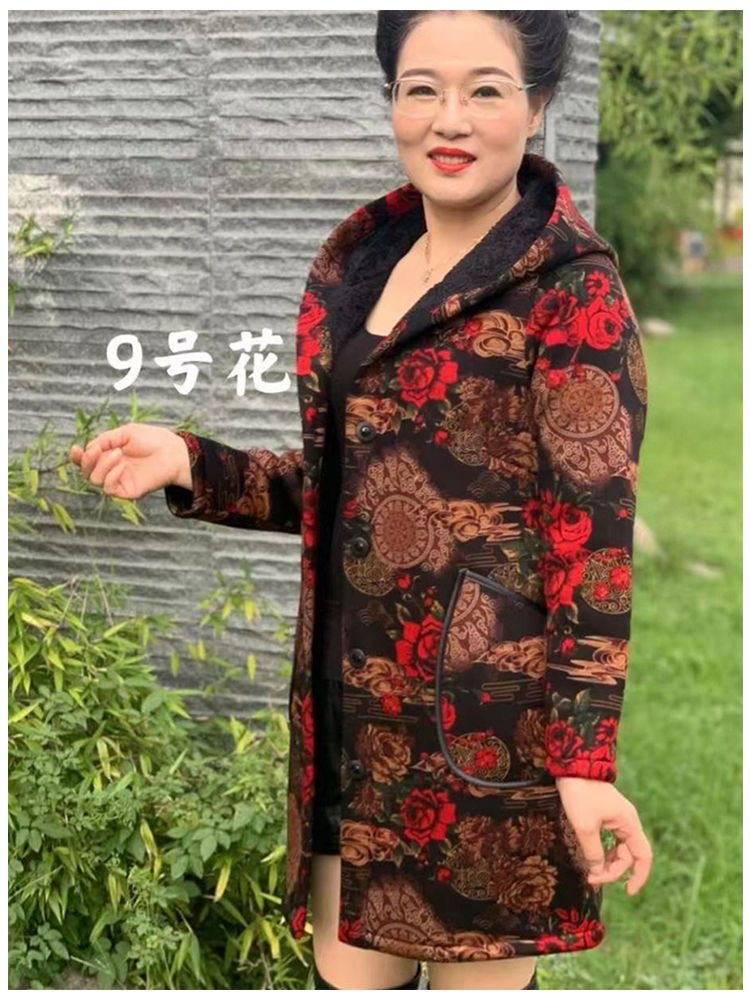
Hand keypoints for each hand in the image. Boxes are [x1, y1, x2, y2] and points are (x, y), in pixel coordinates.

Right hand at [68, 422, 190, 499]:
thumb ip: (105, 440)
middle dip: (87, 460)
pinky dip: (111, 475)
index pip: (86, 460)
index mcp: (109, 455)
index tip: (75, 449)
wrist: (174, 452)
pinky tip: (123, 465)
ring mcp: (119, 481)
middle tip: (99, 450)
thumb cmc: (153, 440)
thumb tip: (87, 449)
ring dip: (102, 465)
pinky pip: (108, 489)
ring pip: (94, 480)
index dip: (76, 457)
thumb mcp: (125, 433)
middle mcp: (112, 469)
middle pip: (86, 471)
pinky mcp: (127, 492)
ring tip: (118, 453)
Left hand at [555, 776, 652, 895]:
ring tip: (590, 872)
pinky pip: (610, 840)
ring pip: (618, 849)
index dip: (639, 876)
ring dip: (607, 862)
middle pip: (628, 855)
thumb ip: (593, 852)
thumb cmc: (580, 794)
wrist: (573, 767)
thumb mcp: (585, 826)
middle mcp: (627, 822)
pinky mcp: (607, 816)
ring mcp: (618, 819)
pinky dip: (602, 851)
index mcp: (629, 824)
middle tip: (591, 878)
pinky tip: (591, 858)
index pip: (643, 856)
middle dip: (613, 871)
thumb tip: (597, 871)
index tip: (627, 892)